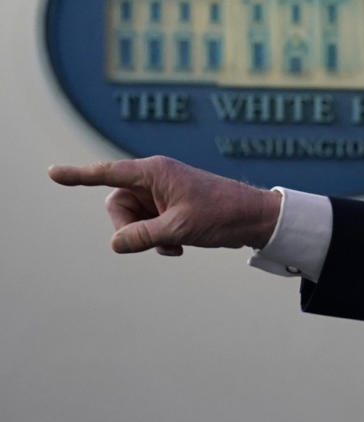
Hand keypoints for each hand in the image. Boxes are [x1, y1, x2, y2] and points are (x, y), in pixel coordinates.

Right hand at [48, 156, 281, 254]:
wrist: (253, 218)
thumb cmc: (221, 215)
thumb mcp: (179, 229)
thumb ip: (143, 236)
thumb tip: (116, 243)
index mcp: (155, 173)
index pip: (108, 174)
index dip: (78, 175)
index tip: (53, 173)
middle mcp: (155, 179)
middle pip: (117, 205)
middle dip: (128, 227)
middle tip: (152, 241)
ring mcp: (162, 195)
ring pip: (132, 219)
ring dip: (146, 237)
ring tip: (173, 245)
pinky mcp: (170, 208)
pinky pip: (147, 227)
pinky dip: (157, 240)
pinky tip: (178, 249)